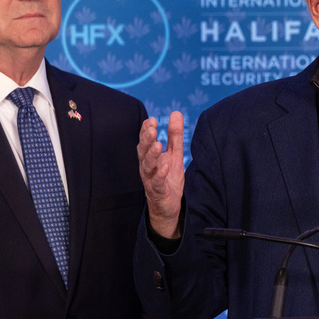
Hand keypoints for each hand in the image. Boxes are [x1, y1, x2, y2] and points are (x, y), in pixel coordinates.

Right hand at [138, 112, 184, 238]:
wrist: (168, 205)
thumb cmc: (168, 177)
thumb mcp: (175, 154)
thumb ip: (175, 135)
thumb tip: (176, 113)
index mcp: (149, 156)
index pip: (145, 141)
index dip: (146, 130)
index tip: (151, 120)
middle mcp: (147, 166)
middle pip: (143, 151)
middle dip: (146, 139)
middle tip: (152, 128)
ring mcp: (150, 179)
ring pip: (147, 166)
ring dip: (151, 155)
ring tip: (157, 145)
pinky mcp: (157, 191)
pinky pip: (157, 182)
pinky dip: (160, 174)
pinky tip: (165, 166)